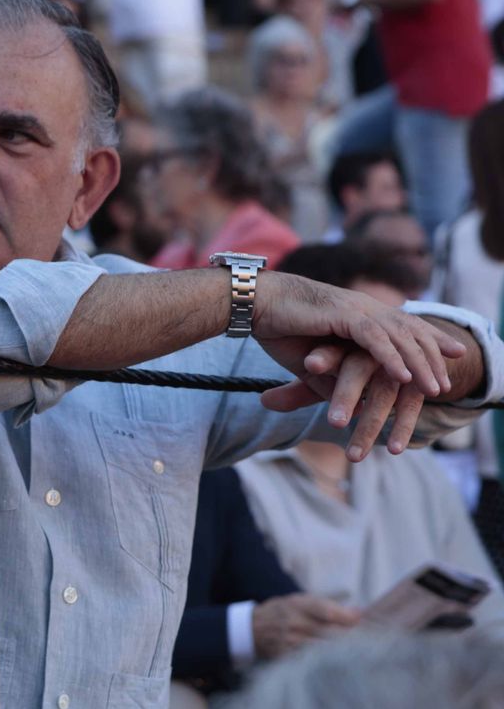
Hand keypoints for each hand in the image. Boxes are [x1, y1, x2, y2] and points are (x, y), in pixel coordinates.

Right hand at [251, 594, 359, 660]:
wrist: (252, 628)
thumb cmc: (283, 612)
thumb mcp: (299, 600)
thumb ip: (328, 606)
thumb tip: (359, 613)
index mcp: (296, 604)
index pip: (325, 610)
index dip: (347, 616)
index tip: (362, 620)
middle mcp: (293, 622)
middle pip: (329, 632)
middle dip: (349, 636)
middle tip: (367, 639)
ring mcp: (290, 641)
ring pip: (323, 648)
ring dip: (341, 650)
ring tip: (356, 652)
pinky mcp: (287, 657)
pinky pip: (313, 661)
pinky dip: (327, 661)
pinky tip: (337, 661)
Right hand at [252, 272, 463, 398]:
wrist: (253, 303)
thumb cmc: (277, 327)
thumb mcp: (313, 363)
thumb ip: (336, 381)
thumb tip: (354, 405)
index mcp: (359, 312)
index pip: (405, 324)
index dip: (431, 337)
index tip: (454, 353)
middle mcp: (364, 307)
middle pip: (411, 331)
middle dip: (434, 356)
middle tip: (449, 383)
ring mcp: (355, 309)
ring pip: (399, 337)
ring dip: (419, 365)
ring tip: (435, 389)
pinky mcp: (342, 315)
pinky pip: (375, 339)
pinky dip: (392, 359)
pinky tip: (404, 377)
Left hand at [261, 344, 427, 459]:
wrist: (407, 356)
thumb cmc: (355, 366)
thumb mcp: (329, 378)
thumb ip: (299, 390)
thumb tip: (263, 402)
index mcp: (346, 343)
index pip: (332, 349)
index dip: (322, 356)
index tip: (308, 365)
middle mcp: (373, 352)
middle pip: (358, 371)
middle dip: (345, 395)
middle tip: (334, 423)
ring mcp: (398, 367)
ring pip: (384, 395)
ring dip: (371, 425)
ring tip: (353, 457)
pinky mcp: (419, 383)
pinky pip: (411, 406)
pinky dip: (402, 427)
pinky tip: (394, 450)